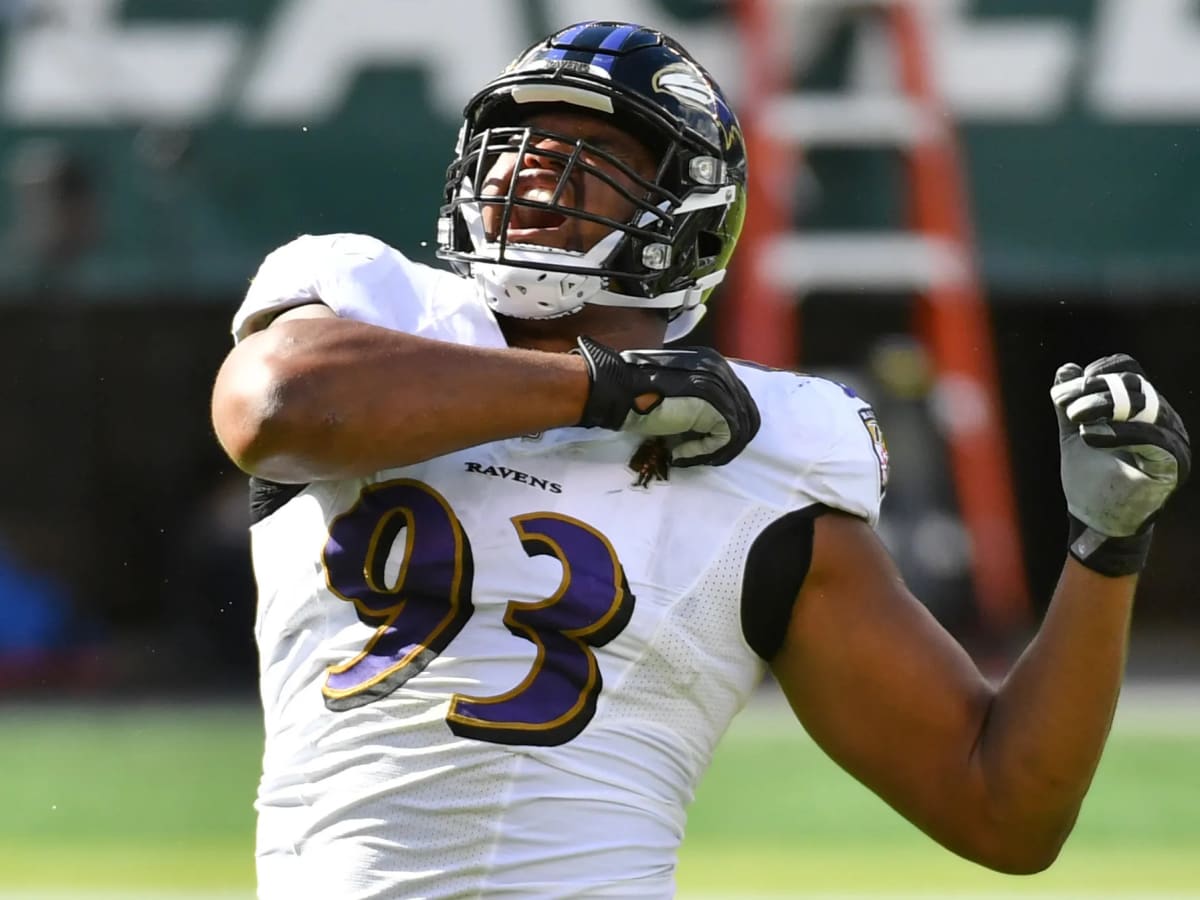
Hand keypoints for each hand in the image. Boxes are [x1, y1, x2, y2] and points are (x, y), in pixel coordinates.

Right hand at [575, 336, 760, 466]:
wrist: (620, 391)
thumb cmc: (636, 391)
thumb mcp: (674, 390)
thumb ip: (696, 399)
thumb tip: (709, 424)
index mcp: (713, 363)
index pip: (739, 399)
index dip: (727, 426)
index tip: (702, 443)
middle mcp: (722, 371)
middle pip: (748, 414)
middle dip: (728, 442)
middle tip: (703, 456)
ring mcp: (721, 387)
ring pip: (741, 429)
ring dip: (714, 449)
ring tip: (688, 455)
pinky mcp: (715, 407)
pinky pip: (725, 438)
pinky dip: (704, 451)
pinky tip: (680, 453)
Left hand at [1050, 353, 1189, 573]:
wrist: (1094, 519)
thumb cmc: (1088, 478)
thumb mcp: (1073, 434)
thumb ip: (1069, 405)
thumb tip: (1065, 369)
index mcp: (1140, 407)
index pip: (1129, 371)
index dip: (1099, 372)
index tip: (1069, 388)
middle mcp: (1161, 418)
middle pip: (1134, 384)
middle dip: (1095, 390)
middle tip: (1068, 406)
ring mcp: (1171, 439)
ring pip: (1144, 405)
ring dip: (1104, 406)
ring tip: (1078, 420)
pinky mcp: (1173, 462)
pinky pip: (1153, 437)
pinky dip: (1119, 432)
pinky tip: (1091, 435)